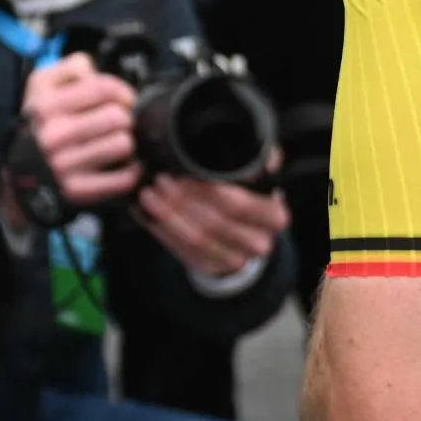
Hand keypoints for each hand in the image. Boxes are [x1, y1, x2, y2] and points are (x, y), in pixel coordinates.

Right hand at [18, 54, 139, 213]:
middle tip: (118, 123)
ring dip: (126, 142)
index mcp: (45, 106)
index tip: (123, 99)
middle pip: (118, 117)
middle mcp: (52, 136)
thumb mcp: (42, 84)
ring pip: (124, 144)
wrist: (19, 170)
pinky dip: (131, 170)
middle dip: (125, 117)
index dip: (122, 91)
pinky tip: (122, 164)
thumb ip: (71, 67)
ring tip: (115, 142)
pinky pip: (124, 177)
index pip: (103, 88)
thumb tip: (94, 72)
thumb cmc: (40, 122)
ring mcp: (63, 165)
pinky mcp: (77, 190)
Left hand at [135, 171, 287, 282]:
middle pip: (214, 222)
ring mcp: (235, 260)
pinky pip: (181, 250)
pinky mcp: (211, 269)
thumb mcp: (257, 178)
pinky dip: (161, 230)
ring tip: (149, 195)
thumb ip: (255, 162)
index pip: (238, 204)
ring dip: (167, 214)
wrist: (246, 237)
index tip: (183, 172)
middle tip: (160, 180)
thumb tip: (248, 151)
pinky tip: (146, 214)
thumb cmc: (247, 199)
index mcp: (274, 216)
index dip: (207, 189)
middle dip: (182, 200)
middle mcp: (259, 243)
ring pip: (195, 238)